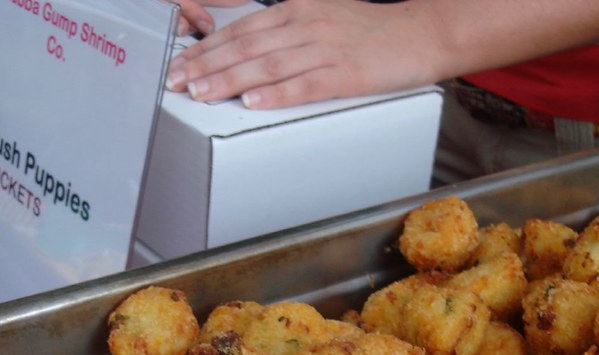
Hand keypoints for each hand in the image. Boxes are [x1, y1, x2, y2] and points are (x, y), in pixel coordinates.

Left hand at [165, 0, 443, 108]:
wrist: (422, 33)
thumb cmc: (372, 32)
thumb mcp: (323, 18)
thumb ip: (286, 31)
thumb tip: (249, 52)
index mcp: (297, 9)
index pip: (241, 29)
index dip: (207, 48)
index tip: (180, 63)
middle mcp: (306, 24)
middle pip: (246, 46)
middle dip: (205, 65)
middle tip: (176, 82)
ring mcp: (326, 48)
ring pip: (267, 65)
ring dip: (229, 80)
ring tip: (200, 93)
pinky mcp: (346, 74)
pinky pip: (305, 84)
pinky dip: (276, 94)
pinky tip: (252, 101)